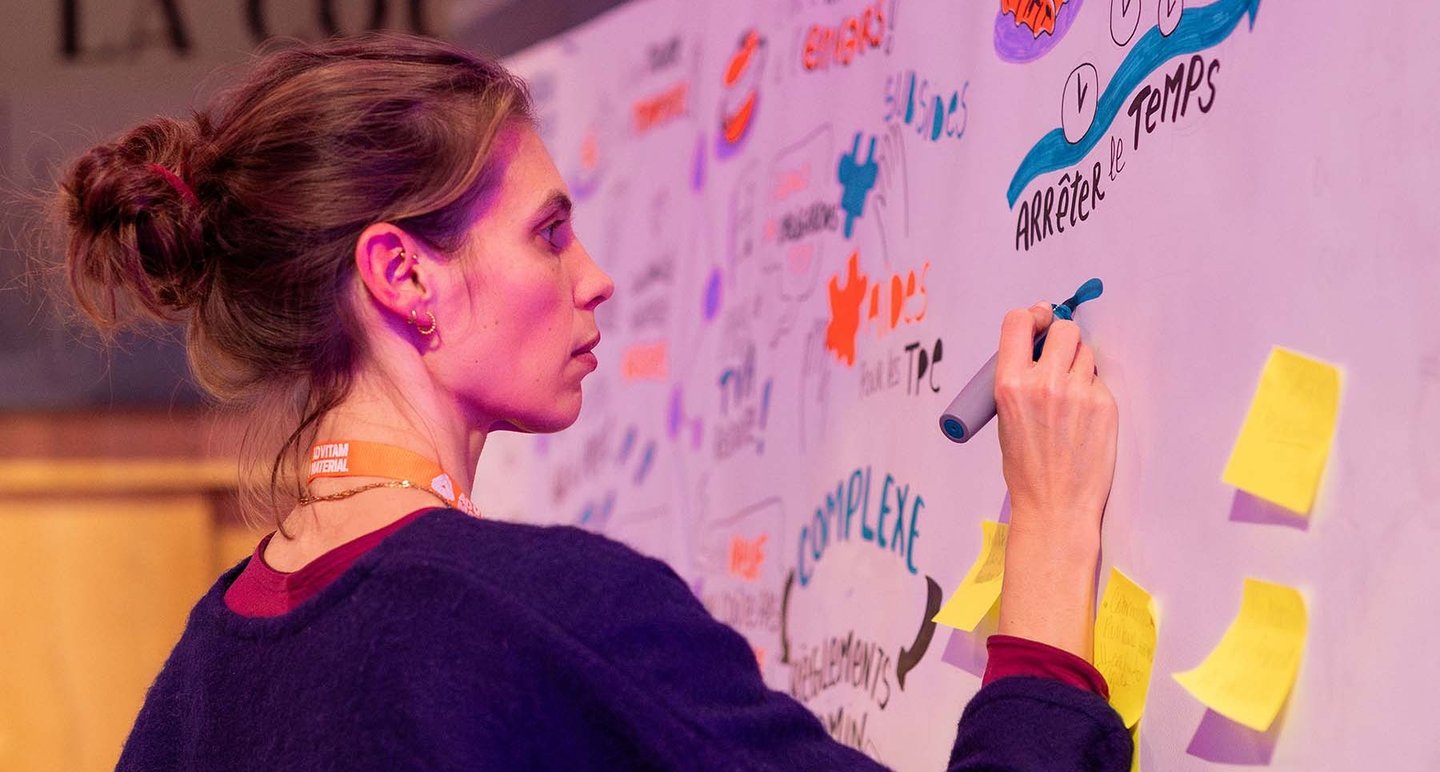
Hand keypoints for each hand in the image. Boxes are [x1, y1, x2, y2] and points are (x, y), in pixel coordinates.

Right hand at [993, 303, 1117, 658]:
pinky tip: (1083, 418)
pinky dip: (1093, 391)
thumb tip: (1038, 346)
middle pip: (1063, 328)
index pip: (1018, 321)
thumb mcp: (1005, 417)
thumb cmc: (1026, 466)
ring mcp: (1077, 393)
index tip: (1039, 318)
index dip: (1032, 315)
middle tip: (1059, 355)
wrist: (1054, 506)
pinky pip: (1099, 381)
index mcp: (1009, 384)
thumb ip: (1019, 378)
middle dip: (1062, 336)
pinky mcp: (1104, 405)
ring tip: (1070, 395)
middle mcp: (1043, 382)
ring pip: (1086, 352)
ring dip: (1079, 364)